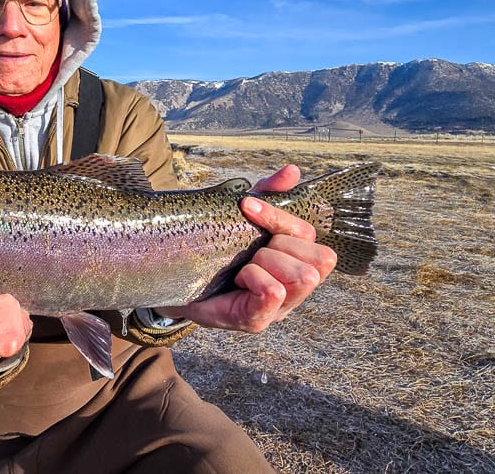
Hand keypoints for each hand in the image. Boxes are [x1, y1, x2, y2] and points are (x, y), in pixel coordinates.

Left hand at [156, 165, 337, 332]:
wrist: (176, 277)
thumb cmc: (218, 249)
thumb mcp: (242, 216)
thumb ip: (269, 194)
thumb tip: (292, 171)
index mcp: (298, 260)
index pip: (311, 235)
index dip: (281, 218)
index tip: (246, 207)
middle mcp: (298, 287)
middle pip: (318, 258)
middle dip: (277, 245)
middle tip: (250, 251)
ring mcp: (281, 308)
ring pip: (302, 277)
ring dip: (266, 263)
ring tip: (243, 267)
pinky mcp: (259, 322)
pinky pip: (274, 294)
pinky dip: (256, 280)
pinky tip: (239, 279)